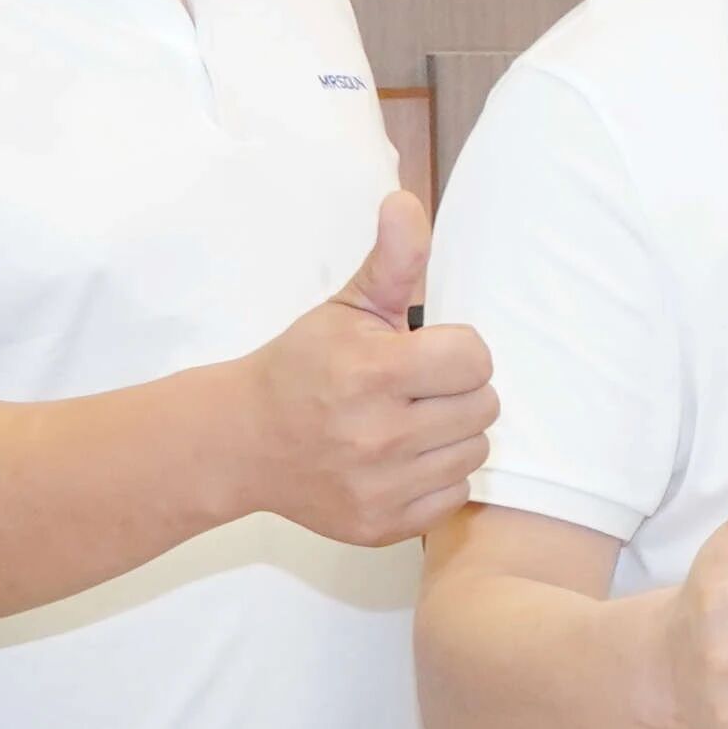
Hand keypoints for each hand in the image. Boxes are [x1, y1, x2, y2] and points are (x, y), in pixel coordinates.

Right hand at [234, 189, 496, 546]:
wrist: (243, 441)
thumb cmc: (303, 367)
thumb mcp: (347, 307)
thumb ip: (391, 260)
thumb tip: (406, 202)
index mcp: (372, 373)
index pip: (474, 358)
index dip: (456, 350)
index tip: (424, 353)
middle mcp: (377, 435)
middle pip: (484, 407)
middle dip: (456, 391)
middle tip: (416, 389)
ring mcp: (380, 487)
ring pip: (476, 452)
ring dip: (453, 434)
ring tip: (411, 422)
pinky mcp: (382, 526)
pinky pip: (454, 495)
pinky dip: (438, 476)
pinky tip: (403, 459)